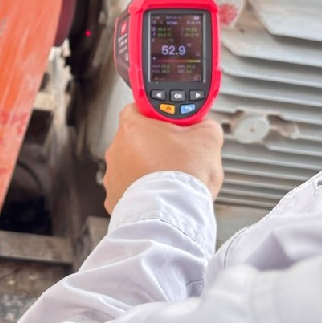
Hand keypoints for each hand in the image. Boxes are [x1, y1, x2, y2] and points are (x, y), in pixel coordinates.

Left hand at [102, 104, 223, 212]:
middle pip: (135, 139)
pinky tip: (159, 194)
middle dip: (154, 144)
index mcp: (133, 128)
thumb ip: (204, 125)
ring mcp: (113, 175)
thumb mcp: (207, 139)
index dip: (155, 114)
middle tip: (175, 152)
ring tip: (169, 177)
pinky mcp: (114, 198)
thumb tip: (204, 125)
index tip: (168, 121)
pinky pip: (128, 189)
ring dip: (147, 169)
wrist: (172, 214)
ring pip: (131, 165)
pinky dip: (141, 191)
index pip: (137, 108)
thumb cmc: (183, 177)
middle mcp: (117, 150)